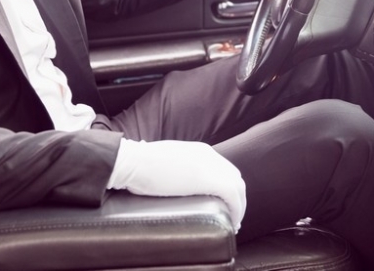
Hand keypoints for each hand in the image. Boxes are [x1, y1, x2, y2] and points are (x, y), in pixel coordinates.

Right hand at [107, 139, 246, 231]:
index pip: (223, 168)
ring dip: (239, 205)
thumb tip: (166, 175)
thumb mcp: (164, 160)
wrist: (133, 161)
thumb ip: (174, 166)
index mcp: (199, 150)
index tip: (224, 201)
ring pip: (238, 187)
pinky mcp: (210, 180)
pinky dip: (237, 209)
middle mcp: (210, 155)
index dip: (227, 185)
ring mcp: (211, 166)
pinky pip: (233, 197)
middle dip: (237, 196)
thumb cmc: (139, 164)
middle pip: (234, 176)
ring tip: (234, 222)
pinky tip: (233, 222)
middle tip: (232, 214)